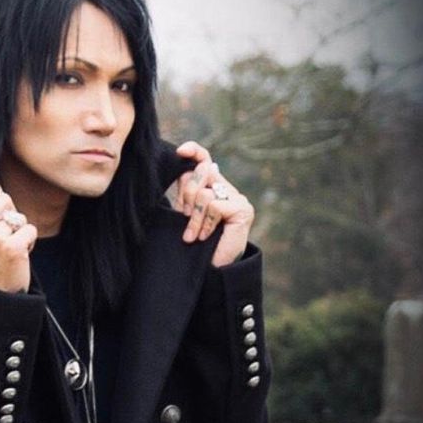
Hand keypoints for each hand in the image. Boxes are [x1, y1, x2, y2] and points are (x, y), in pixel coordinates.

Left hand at [173, 141, 254, 266]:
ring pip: (204, 193)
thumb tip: (182, 169)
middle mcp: (226, 189)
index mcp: (212, 187)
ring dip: (193, 218)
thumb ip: (186, 194)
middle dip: (186, 194)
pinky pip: (214, 206)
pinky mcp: (243, 209)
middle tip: (183, 217)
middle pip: (201, 172)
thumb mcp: (187, 215)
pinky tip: (205, 236)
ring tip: (192, 235)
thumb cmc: (198, 245)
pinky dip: (205, 223)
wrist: (213, 271)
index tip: (180, 151)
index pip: (205, 160)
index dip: (194, 151)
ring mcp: (237, 198)